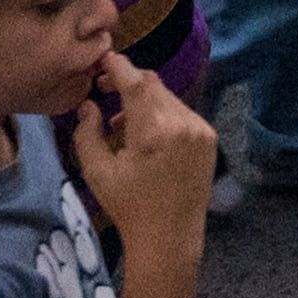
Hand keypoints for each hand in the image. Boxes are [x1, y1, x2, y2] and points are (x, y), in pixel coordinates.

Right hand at [62, 60, 218, 253]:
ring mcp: (200, 130)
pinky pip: (181, 113)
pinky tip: (146, 137)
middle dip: (128, 82)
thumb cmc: (128, 207)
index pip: (135, 82)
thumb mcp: (97, 172)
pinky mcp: (209, 138)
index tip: (103, 59)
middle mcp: (182, 123)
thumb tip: (88, 105)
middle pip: (152, 85)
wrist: (169, 238)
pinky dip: (161, 114)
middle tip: (103, 90)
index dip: (118, 67)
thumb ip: (88, 133)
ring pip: (167, 98)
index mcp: (154, 130)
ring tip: (121, 125)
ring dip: (144, 101)